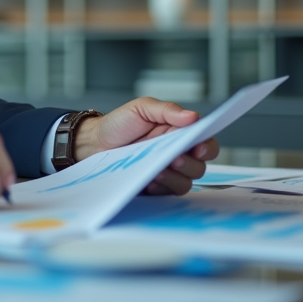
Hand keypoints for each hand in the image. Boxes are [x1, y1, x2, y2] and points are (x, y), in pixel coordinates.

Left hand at [72, 98, 218, 195]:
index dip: (207, 147)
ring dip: (175, 177)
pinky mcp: (156, 187)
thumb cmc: (120, 124)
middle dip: (189, 163)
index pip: (205, 142)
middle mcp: (177, 153)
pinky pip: (168, 193)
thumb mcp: (142, 108)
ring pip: (187, 182)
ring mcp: (167, 172)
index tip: (198, 147)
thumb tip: (193, 116)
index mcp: (179, 133)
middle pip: (200, 166)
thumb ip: (168, 110)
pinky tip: (150, 180)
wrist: (95, 142)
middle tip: (174, 158)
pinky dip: (162, 187)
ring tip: (158, 170)